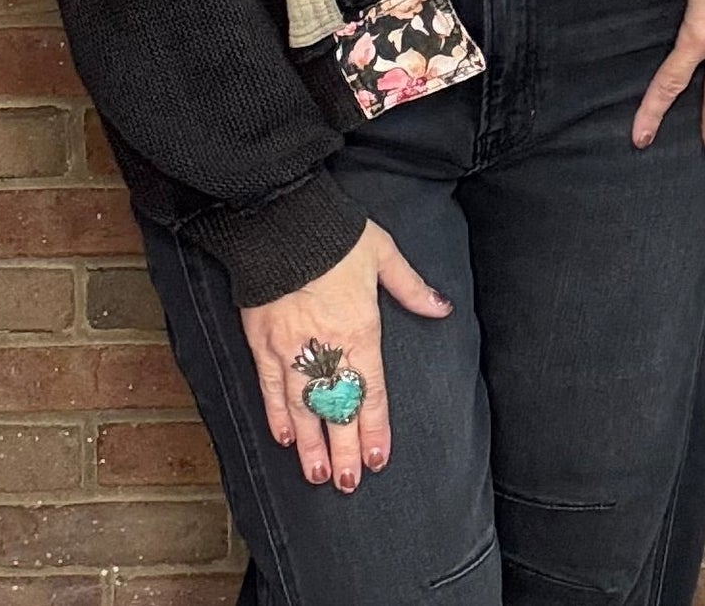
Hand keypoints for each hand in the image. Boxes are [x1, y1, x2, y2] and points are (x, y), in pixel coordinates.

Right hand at [239, 219, 452, 493]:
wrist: (282, 220)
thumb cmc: (336, 235)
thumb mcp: (383, 254)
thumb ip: (411, 287)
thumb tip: (441, 308)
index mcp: (361, 330)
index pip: (370, 392)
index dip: (374, 429)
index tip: (378, 459)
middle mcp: (327, 348)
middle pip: (337, 409)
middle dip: (343, 450)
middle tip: (347, 483)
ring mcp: (292, 349)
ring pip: (304, 407)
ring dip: (311, 444)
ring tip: (316, 475)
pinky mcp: (263, 342)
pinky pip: (271, 387)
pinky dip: (277, 414)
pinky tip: (284, 437)